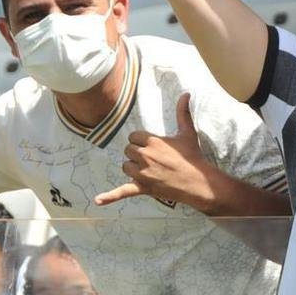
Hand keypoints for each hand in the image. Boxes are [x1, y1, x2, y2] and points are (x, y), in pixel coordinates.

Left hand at [94, 93, 218, 210]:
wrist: (197, 182)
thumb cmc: (193, 156)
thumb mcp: (188, 132)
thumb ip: (183, 112)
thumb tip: (186, 94)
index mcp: (153, 141)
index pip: (134, 136)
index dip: (142, 141)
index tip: (152, 146)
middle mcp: (145, 156)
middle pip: (128, 150)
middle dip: (138, 153)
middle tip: (153, 158)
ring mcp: (142, 173)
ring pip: (126, 166)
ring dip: (133, 167)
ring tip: (147, 169)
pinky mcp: (142, 187)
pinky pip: (123, 191)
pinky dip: (110, 197)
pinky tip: (98, 200)